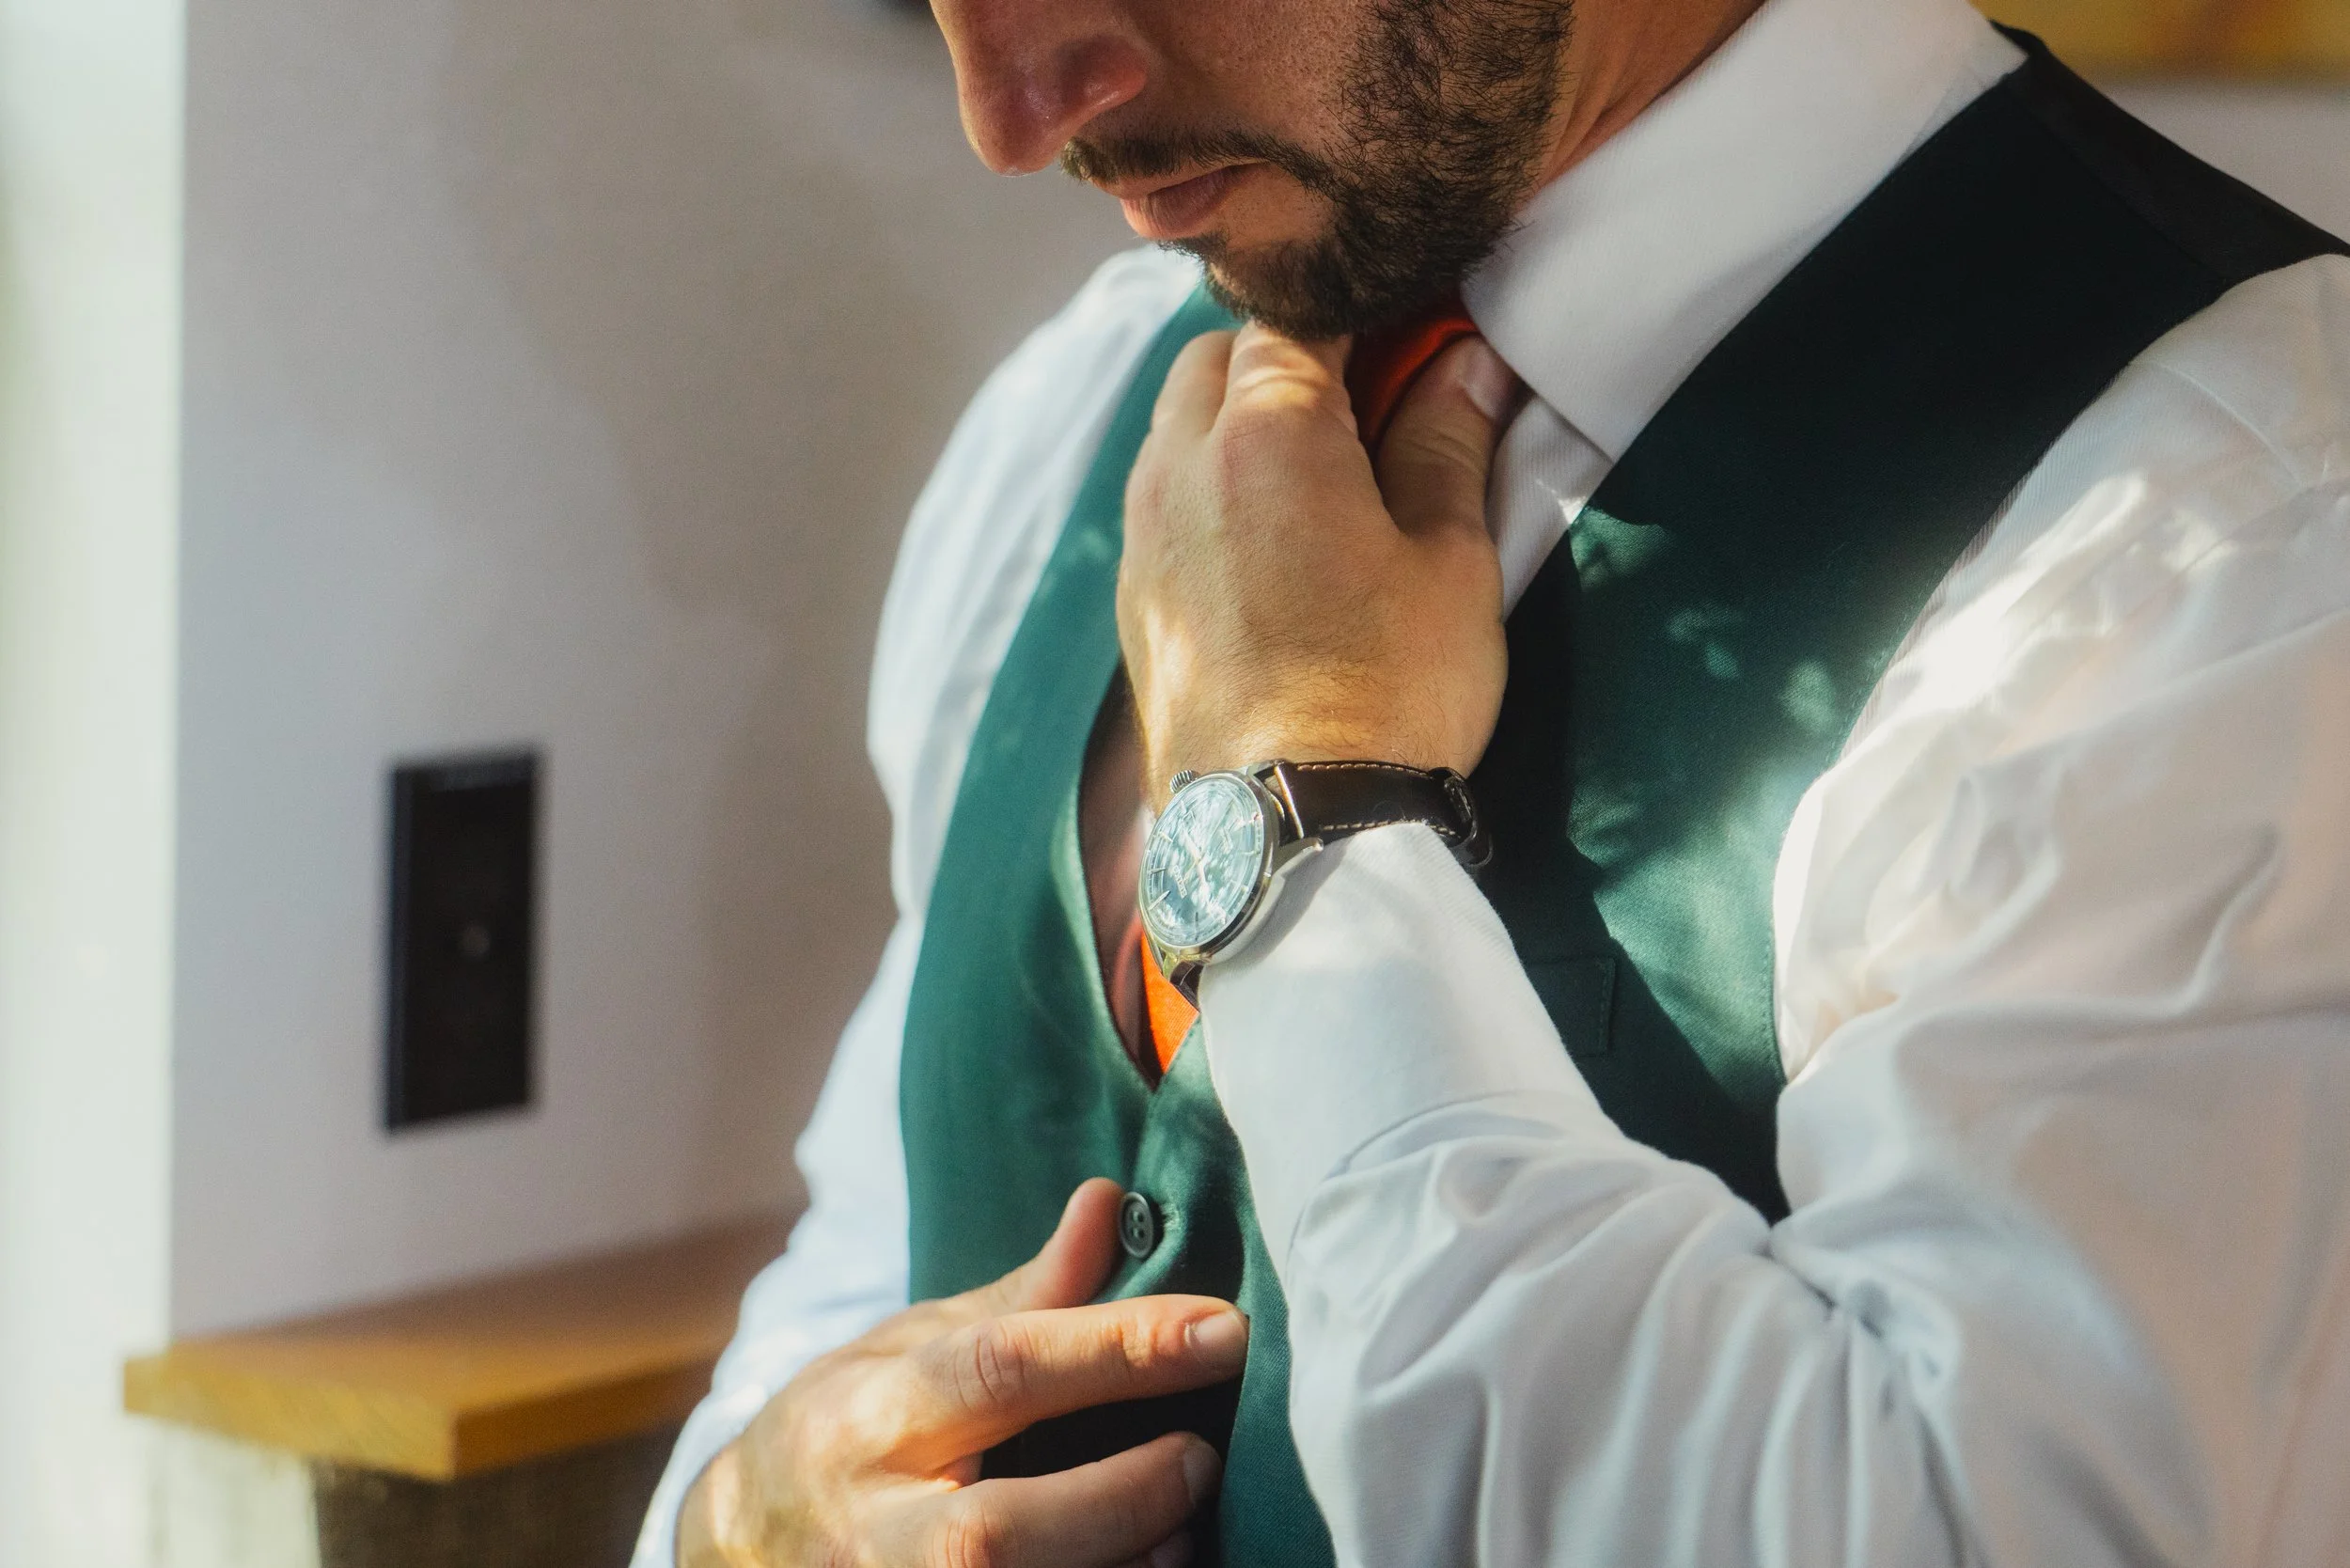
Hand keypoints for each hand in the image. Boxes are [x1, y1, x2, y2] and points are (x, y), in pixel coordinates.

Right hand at [679, 1179, 1243, 1567]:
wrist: (739, 1543)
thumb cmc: (848, 1430)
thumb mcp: (913, 1345)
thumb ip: (1025, 1295)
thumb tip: (1111, 1202)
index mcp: (873, 1413)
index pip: (999, 1369)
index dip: (1117, 1347)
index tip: (1224, 1329)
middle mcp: (869, 1523)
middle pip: (992, 1534)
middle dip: (1119, 1497)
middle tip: (1202, 1455)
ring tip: (1187, 1530)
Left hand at [1117, 324, 1515, 803]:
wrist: (1286, 833)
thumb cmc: (1386, 695)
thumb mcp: (1450, 565)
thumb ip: (1450, 448)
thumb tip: (1466, 367)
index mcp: (1264, 435)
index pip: (1296, 320)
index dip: (1358, 319)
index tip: (1409, 341)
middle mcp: (1179, 470)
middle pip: (1214, 361)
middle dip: (1283, 360)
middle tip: (1365, 407)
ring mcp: (1143, 540)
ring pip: (1175, 432)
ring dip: (1236, 427)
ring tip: (1319, 481)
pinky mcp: (1134, 605)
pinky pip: (1161, 510)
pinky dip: (1208, 496)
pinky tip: (1271, 549)